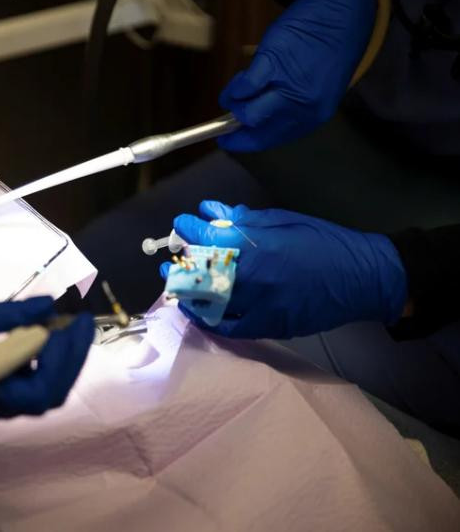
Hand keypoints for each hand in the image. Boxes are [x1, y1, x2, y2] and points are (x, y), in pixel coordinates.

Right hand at [0, 296, 93, 426]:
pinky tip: (32, 333)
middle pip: (43, 395)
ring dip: (53, 360)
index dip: (69, 358)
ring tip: (60, 323)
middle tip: (76, 321)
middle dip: (68, 358)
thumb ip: (5, 314)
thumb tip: (48, 304)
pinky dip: (31, 360)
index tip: (77, 320)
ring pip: (30, 392)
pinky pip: (12, 384)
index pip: (42, 390)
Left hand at [160, 201, 406, 338]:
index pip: (209, 239)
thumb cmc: (325, 243)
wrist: (364, 278)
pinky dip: (209, 319)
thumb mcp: (283, 221)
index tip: (182, 223)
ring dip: (188, 291)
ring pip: (210, 302)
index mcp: (260, 248)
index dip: (190, 229)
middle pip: (203, 273)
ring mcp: (261, 306)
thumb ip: (243, 219)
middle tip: (172, 258)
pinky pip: (230, 327)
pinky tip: (198, 308)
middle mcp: (256, 279)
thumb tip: (209, 210)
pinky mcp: (270, 326)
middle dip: (182, 264)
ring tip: (176, 283)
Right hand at [218, 0, 375, 151]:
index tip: (228, 142)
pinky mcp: (273, 64)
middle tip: (221, 125)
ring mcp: (288, 87)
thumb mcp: (318, 89)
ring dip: (234, 104)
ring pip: (247, 112)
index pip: (272, 139)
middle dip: (234, 129)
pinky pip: (245, 87)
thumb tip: (256, 117)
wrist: (342, 12)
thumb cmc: (329, 49)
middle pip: (257, 128)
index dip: (246, 142)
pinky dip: (235, 86)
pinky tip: (239, 80)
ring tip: (234, 94)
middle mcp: (302, 107)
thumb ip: (292, 106)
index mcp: (313, 116)